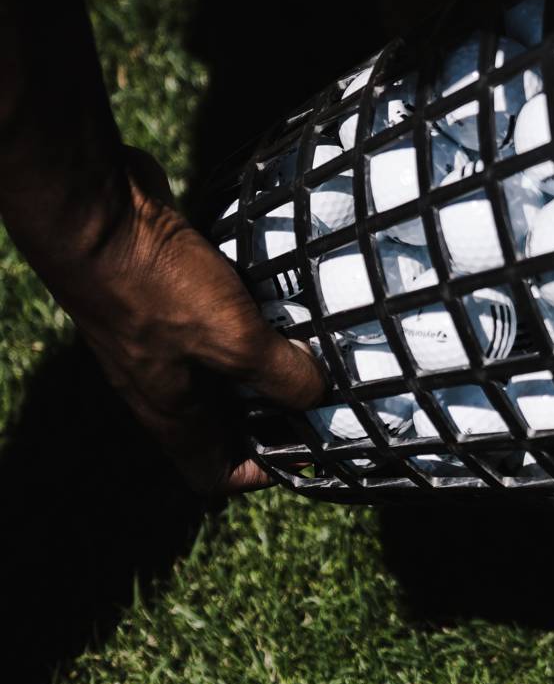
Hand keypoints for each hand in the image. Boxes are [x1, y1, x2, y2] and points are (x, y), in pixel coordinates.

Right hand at [25, 149, 325, 493]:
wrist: (94, 211)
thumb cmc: (153, 283)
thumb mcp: (232, 336)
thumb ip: (279, 373)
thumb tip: (316, 395)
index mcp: (170, 409)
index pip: (212, 471)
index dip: (259, 471)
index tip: (308, 448)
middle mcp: (163, 381)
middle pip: (226, 420)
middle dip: (276, 411)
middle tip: (329, 389)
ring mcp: (164, 336)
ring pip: (224, 366)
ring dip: (268, 360)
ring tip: (319, 344)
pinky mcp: (171, 294)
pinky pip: (220, 321)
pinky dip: (253, 318)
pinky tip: (289, 299)